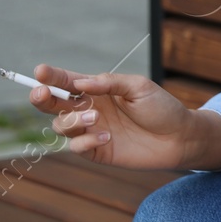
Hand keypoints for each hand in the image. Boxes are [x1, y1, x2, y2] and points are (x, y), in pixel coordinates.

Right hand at [33, 64, 220, 169]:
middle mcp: (90, 109)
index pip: (69, 82)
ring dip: (72, 121)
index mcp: (99, 90)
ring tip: (95, 118)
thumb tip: (80, 83)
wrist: (180, 137)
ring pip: (61, 125)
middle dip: (42, 98)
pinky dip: (87, 140)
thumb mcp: (139, 87)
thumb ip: (110, 83)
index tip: (40, 71)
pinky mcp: (96, 151)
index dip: (52, 76)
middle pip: (54, 104)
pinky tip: (108, 137)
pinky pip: (76, 146)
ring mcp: (91, 131)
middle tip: (41, 93)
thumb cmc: (161, 108)